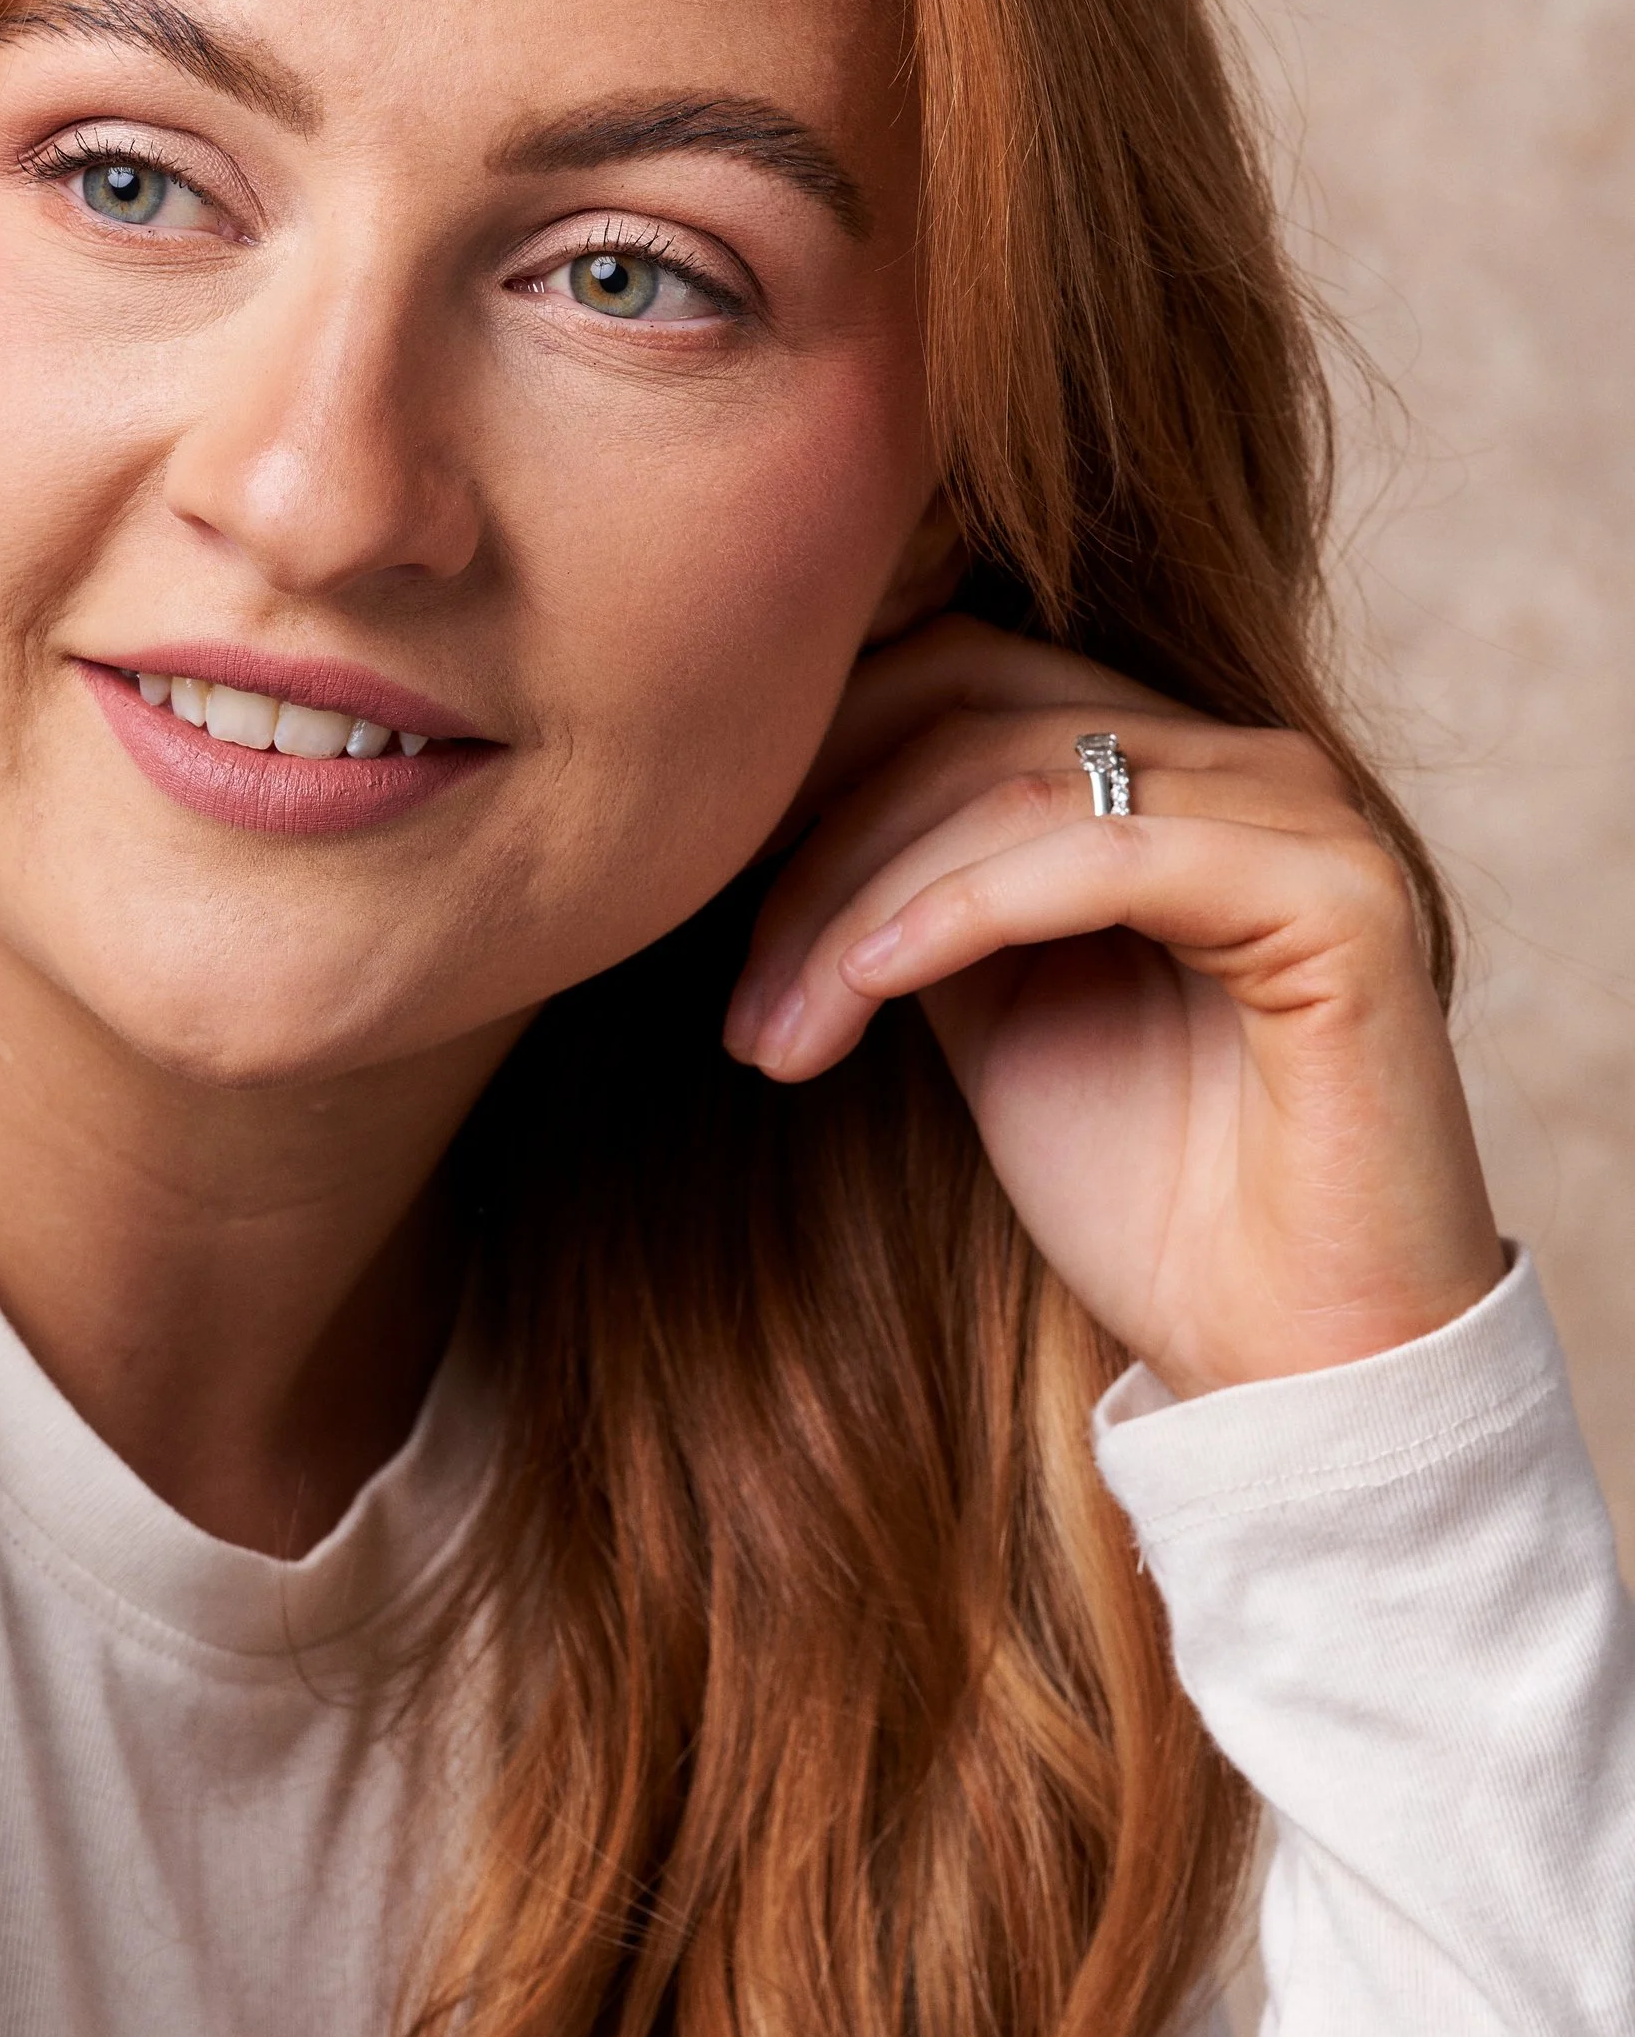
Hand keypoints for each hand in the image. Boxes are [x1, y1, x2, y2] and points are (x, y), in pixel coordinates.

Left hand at [723, 616, 1504, 1399]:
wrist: (1294, 1359)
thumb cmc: (1150, 1202)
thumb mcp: (989, 1012)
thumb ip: (921, 894)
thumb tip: (775, 814)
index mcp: (1172, 768)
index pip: (958, 676)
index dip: (812, 765)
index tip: (697, 890)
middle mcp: (1249, 762)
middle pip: (971, 710)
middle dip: (817, 845)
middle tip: (738, 1001)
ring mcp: (1304, 816)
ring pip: (1017, 780)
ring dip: (860, 905)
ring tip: (776, 1035)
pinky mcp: (1339, 897)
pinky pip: (1106, 855)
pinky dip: (960, 910)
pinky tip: (867, 990)